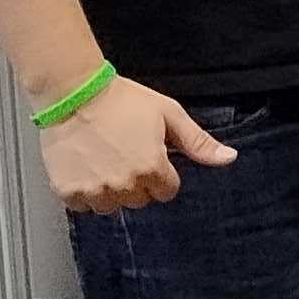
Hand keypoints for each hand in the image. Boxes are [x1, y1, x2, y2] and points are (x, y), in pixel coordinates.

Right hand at [37, 75, 236, 212]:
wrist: (73, 92)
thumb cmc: (123, 100)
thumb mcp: (168, 114)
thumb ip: (198, 142)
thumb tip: (230, 158)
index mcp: (152, 169)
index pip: (167, 191)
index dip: (161, 173)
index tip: (149, 155)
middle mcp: (124, 185)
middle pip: (140, 200)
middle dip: (137, 182)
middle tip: (124, 154)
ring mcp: (94, 191)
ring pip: (111, 206)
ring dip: (110, 190)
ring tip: (103, 161)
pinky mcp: (68, 191)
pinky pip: (83, 206)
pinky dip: (84, 191)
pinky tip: (85, 167)